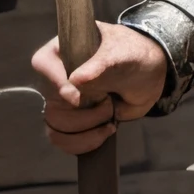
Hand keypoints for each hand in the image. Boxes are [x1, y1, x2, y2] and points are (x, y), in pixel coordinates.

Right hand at [32, 21, 168, 155]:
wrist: (150, 74)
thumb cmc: (132, 54)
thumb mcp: (121, 54)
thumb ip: (100, 66)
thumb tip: (75, 81)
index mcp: (62, 51)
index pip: (42, 65)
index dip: (57, 83)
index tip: (78, 97)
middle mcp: (57, 78)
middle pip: (51, 104)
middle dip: (84, 112)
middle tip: (108, 101)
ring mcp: (64, 102)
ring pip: (56, 127)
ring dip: (87, 128)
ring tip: (110, 114)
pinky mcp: (76, 121)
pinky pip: (65, 140)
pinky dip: (84, 142)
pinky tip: (106, 132)